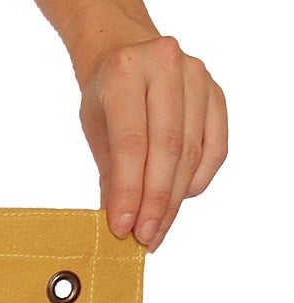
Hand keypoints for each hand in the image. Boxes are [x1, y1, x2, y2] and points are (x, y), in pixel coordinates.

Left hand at [76, 33, 227, 251]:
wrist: (128, 54)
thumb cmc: (107, 96)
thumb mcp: (96, 130)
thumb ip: (110, 174)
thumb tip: (121, 224)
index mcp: (126, 74)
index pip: (131, 144)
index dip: (129, 191)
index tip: (124, 228)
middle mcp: (167, 68)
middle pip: (167, 150)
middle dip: (155, 202)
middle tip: (145, 238)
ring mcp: (198, 77)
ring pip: (192, 152)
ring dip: (174, 199)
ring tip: (157, 229)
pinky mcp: (217, 93)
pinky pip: (215, 147)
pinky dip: (197, 179)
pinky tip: (180, 199)